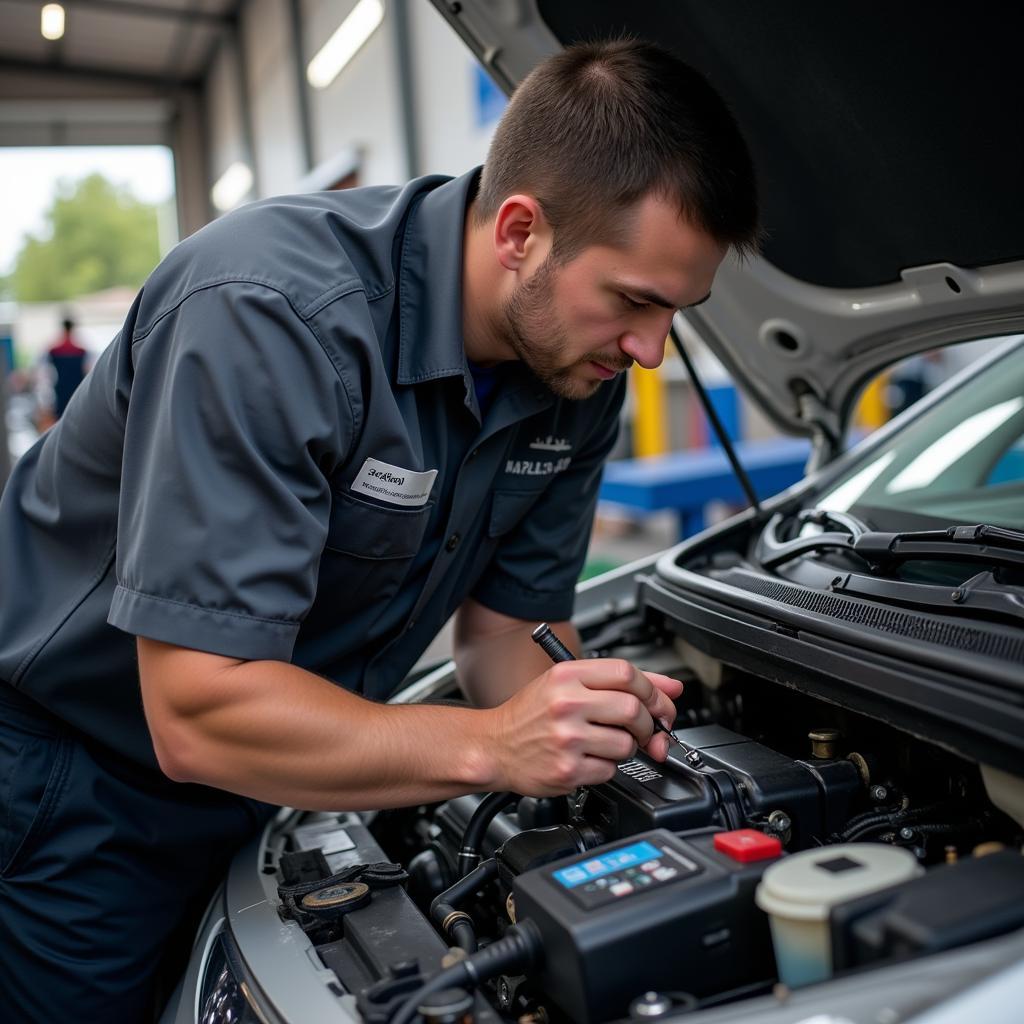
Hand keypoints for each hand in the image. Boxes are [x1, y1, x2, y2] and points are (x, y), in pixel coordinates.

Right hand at [484, 659, 683, 795]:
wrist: (494, 747)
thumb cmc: (529, 715)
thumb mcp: (566, 684)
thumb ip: (617, 682)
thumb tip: (671, 688)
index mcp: (567, 676)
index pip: (626, 674)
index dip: (652, 690)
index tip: (657, 702)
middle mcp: (566, 704)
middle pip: (633, 709)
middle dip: (647, 723)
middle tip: (641, 729)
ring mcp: (567, 739)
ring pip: (627, 744)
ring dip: (626, 748)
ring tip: (605, 743)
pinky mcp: (568, 770)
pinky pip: (610, 770)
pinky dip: (607, 767)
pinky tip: (588, 759)